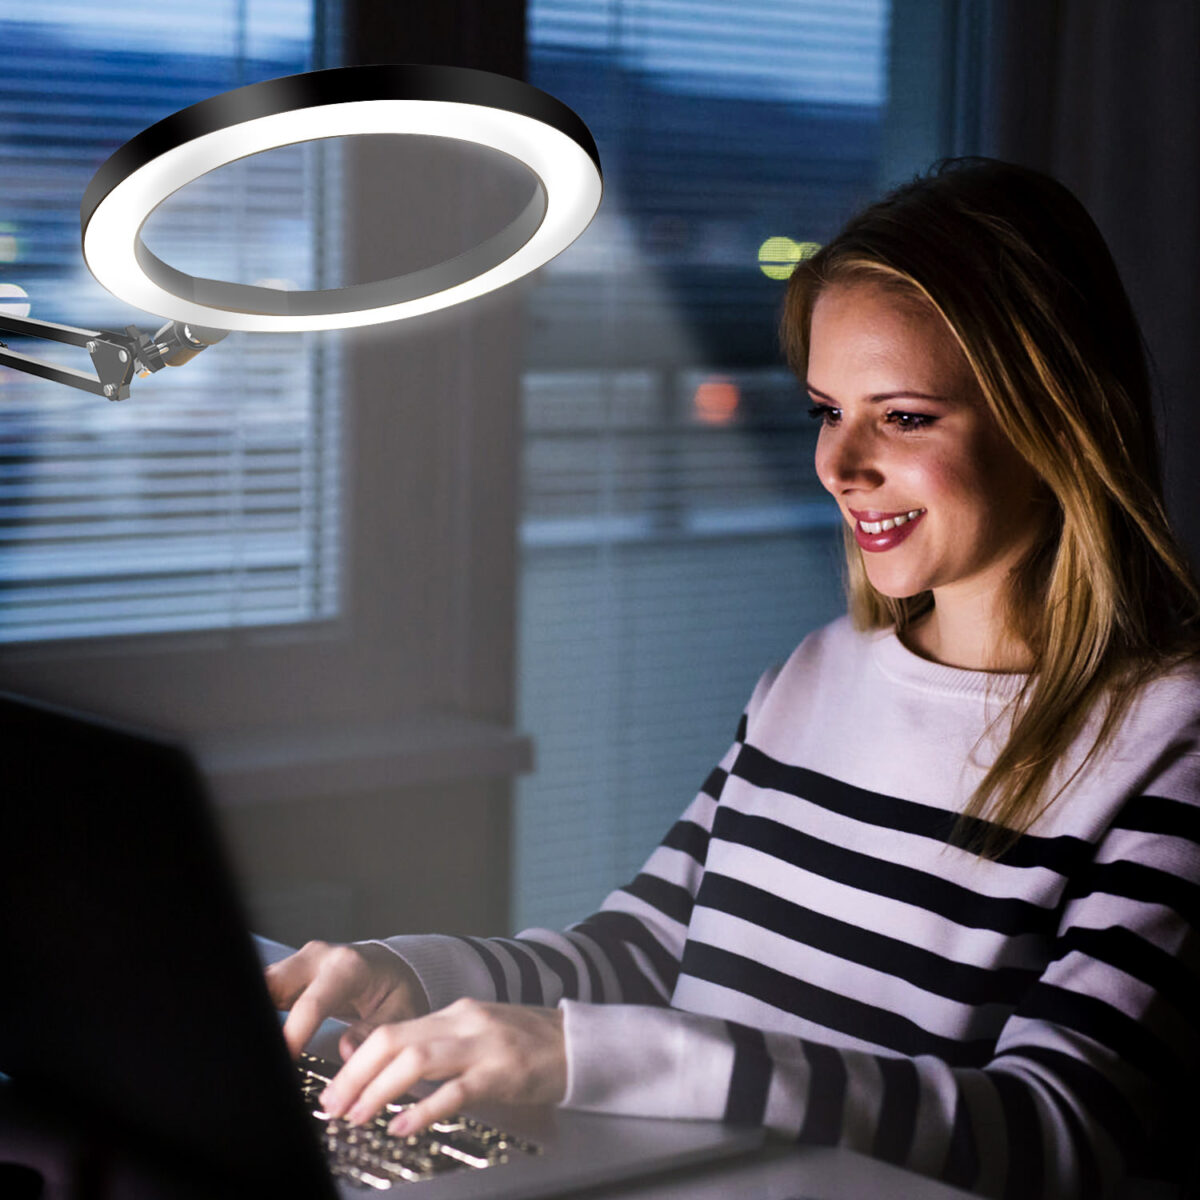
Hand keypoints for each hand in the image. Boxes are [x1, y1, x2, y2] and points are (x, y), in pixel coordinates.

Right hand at [265, 940, 429, 1058]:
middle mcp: (318, 958)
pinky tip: (257, 1036)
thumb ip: (374, 1031)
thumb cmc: (396, 989)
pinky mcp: (289, 972)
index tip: (284, 1061)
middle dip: (260, 1016)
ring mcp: (300, 962)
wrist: (392, 967)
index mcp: (347, 967)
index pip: (311, 1003)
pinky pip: (264, 989)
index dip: (293, 1034)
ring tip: (252, 1050)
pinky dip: (258, 1012)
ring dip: (256, 1014)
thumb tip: (347, 1051)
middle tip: (257, 1054)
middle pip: (273, 983)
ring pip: (261, 983)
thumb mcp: (400, 1011)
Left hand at [318, 998, 566, 1135]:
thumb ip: (438, 1045)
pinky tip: (403, 1126)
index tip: (335, 1088)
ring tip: (357, 1116)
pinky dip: (422, 1109)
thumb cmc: (527, 1044)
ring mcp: (483, 1044)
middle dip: (355, 1075)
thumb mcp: (477, 1035)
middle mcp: (464, 1022)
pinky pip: (455, 1090)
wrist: (578, 1043)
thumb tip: (388, 1069)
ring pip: (415, 1060)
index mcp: (455, 1013)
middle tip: (333, 1105)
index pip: (391, 1030)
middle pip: (393, 1040)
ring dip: (378, 1090)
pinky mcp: (502, 1071)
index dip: (356, 1061)